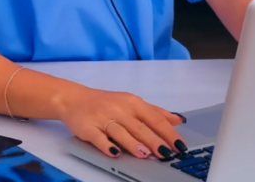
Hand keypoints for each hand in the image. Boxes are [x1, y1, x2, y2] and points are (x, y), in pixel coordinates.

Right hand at [56, 85, 187, 159]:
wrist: (74, 99)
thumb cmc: (106, 103)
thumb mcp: (131, 103)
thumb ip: (154, 112)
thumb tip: (178, 120)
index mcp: (133, 103)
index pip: (155, 118)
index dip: (168, 132)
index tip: (180, 145)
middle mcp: (120, 109)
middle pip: (140, 127)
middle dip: (154, 140)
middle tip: (167, 153)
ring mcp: (103, 118)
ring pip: (121, 132)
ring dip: (133, 143)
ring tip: (145, 154)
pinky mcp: (88, 128)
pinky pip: (99, 138)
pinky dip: (107, 146)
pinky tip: (115, 154)